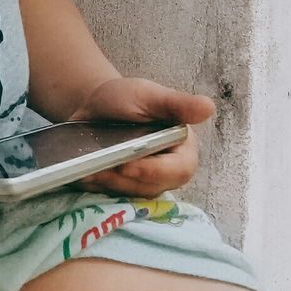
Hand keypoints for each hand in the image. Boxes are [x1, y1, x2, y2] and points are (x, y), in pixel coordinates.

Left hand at [64, 76, 214, 197]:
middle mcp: (167, 172)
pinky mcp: (123, 189)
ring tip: (86, 169)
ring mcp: (145, 184)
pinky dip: (96, 186)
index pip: (178, 170)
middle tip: (98, 168)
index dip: (154, 171)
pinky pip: (111, 195)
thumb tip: (208, 106)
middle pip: (152, 187)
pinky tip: (82, 175)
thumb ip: (176, 103)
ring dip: (107, 184)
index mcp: (182, 149)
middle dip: (124, 179)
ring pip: (129, 194)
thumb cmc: (127, 99)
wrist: (97, 107)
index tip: (128, 165)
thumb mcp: (149, 95)